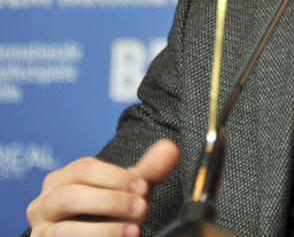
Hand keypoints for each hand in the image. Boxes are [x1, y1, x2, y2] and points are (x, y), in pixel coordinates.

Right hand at [26, 139, 178, 236]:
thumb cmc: (108, 212)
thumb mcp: (128, 190)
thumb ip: (148, 170)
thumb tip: (169, 147)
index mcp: (61, 179)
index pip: (83, 169)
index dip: (115, 176)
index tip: (143, 186)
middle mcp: (43, 203)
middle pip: (71, 195)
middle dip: (110, 201)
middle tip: (141, 207)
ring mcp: (41, 231)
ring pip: (65, 229)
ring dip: (104, 229)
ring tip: (133, 230)